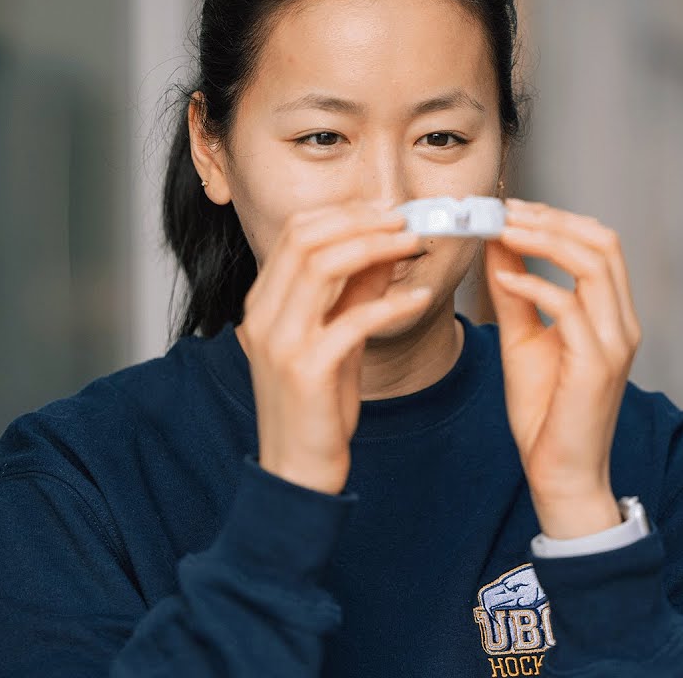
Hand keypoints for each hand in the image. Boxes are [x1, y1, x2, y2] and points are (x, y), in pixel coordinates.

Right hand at [237, 205, 429, 493]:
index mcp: (264, 302)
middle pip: (307, 239)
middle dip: (362, 221)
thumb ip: (355, 293)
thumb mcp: (337, 339)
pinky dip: (391, 304)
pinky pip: (353, 320)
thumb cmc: (317, 408)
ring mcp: (280, 342)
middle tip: (406, 221)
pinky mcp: (306, 371)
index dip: (345, 212)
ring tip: (414, 245)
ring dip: (376, 248)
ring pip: (322, 267)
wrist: (297, 471)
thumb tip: (387, 246)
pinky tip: (419, 299)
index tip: (388, 211)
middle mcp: (263, 316)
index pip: (297, 232)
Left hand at [485, 198, 642, 538]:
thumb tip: (495, 245)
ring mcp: (614, 343)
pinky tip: (502, 276)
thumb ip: (516, 294)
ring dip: (544, 239)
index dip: (555, 217)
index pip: (598, 243)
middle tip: (501, 209)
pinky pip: (569, 308)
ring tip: (500, 230)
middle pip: (603, 242)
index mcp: (611, 313)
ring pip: (594, 264)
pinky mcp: (597, 366)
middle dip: (550, 217)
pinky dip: (534, 285)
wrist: (561, 474)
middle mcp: (622, 322)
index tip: (508, 206)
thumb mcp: (524, 340)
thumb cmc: (545, 412)